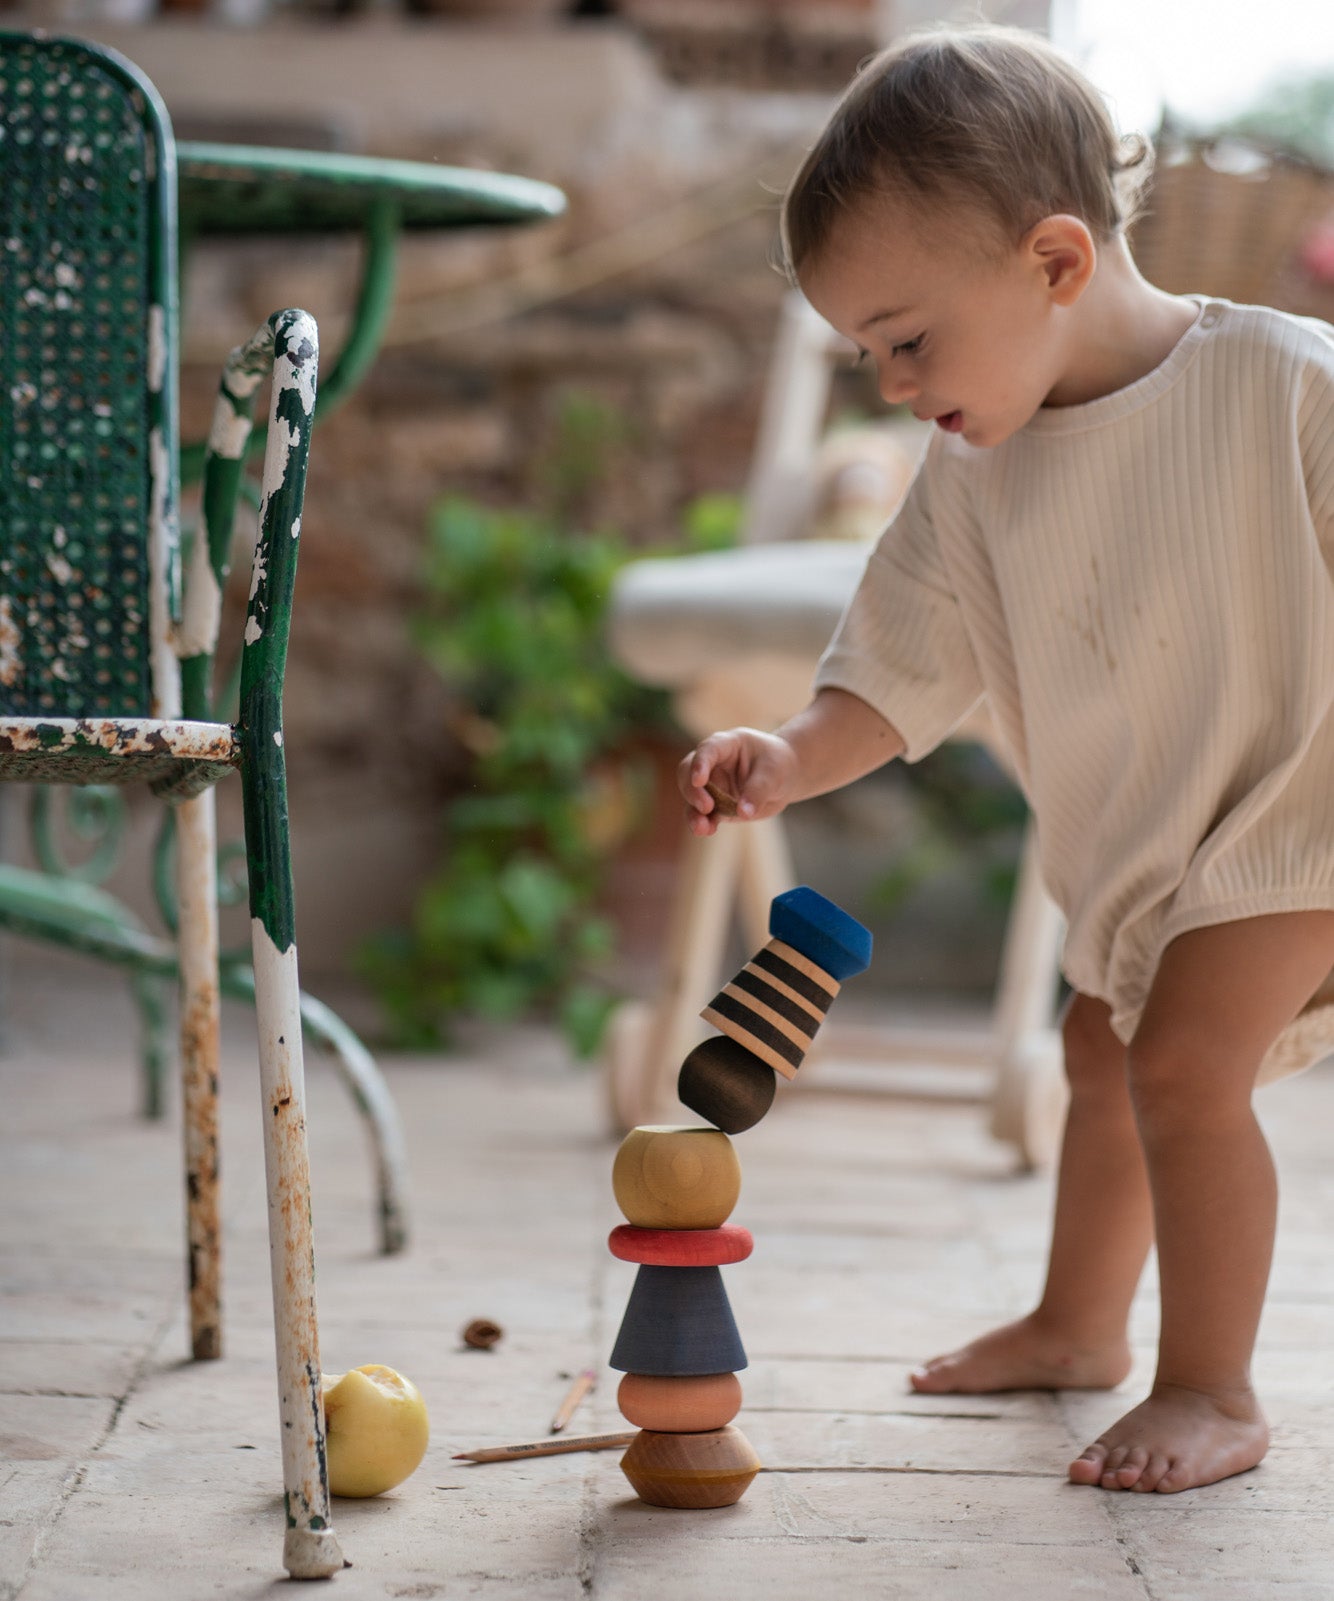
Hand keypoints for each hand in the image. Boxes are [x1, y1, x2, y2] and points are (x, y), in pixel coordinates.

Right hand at [677, 728, 798, 836]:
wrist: (785, 778)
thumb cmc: (778, 765)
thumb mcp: (774, 773)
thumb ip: (758, 790)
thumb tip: (743, 813)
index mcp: (726, 745)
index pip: (707, 750)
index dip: (700, 763)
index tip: (698, 780)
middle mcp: (713, 764)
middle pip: (688, 773)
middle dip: (692, 791)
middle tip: (706, 807)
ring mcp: (713, 786)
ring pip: (692, 798)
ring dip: (694, 813)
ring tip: (701, 828)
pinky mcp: (717, 806)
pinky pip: (704, 816)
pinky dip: (703, 824)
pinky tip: (707, 831)